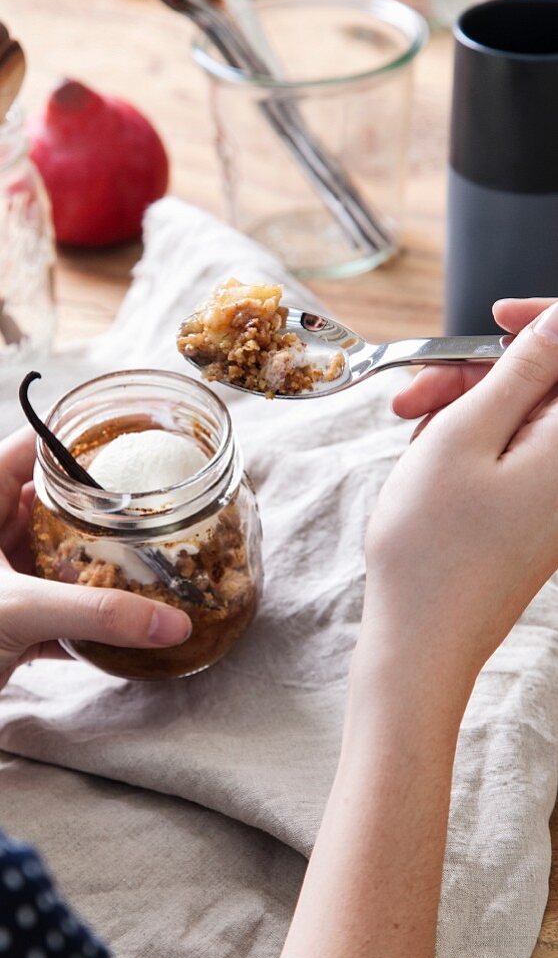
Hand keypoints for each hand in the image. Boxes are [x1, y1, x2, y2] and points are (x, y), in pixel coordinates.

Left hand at [0, 428, 190, 773]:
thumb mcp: (13, 608)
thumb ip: (97, 612)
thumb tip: (172, 622)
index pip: (35, 446)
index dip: (83, 439)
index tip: (138, 442)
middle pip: (60, 504)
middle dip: (107, 510)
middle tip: (163, 508)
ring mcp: (1, 580)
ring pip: (66, 559)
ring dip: (106, 567)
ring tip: (162, 560)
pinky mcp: (12, 625)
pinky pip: (67, 609)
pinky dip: (97, 616)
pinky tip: (135, 621)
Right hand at [358, 298, 557, 717]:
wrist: (424, 638)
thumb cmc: (434, 546)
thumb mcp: (464, 435)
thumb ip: (520, 369)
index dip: (546, 321)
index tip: (493, 319)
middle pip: (549, 385)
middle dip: (485, 373)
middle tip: (418, 392)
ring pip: (526, 416)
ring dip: (470, 409)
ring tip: (412, 436)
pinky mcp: (543, 513)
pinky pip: (518, 452)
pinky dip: (476, 443)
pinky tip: (431, 461)